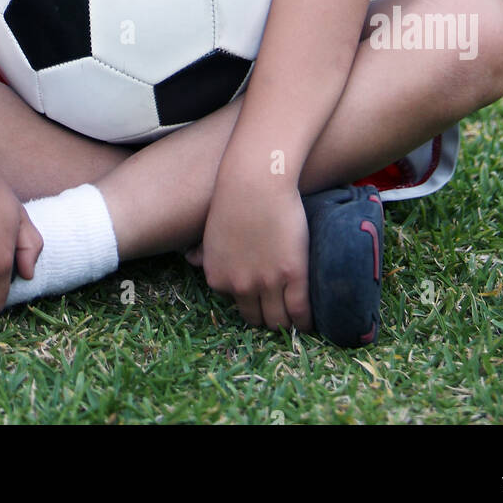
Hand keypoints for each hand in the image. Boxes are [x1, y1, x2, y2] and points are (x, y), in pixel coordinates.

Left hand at [200, 175, 312, 332]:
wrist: (255, 180)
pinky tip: (310, 319)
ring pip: (278, 321)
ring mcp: (267, 282)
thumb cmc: (234, 198)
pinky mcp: (293, 274)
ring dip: (287, 322)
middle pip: (256, 318)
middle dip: (268, 316)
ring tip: (297, 316)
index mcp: (218, 277)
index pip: (236, 304)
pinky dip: (306, 321)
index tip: (262, 297)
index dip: (251, 299)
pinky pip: (300, 311)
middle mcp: (239, 285)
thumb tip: (191, 260)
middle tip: (281, 309)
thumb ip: (204, 251)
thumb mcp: (212, 230)